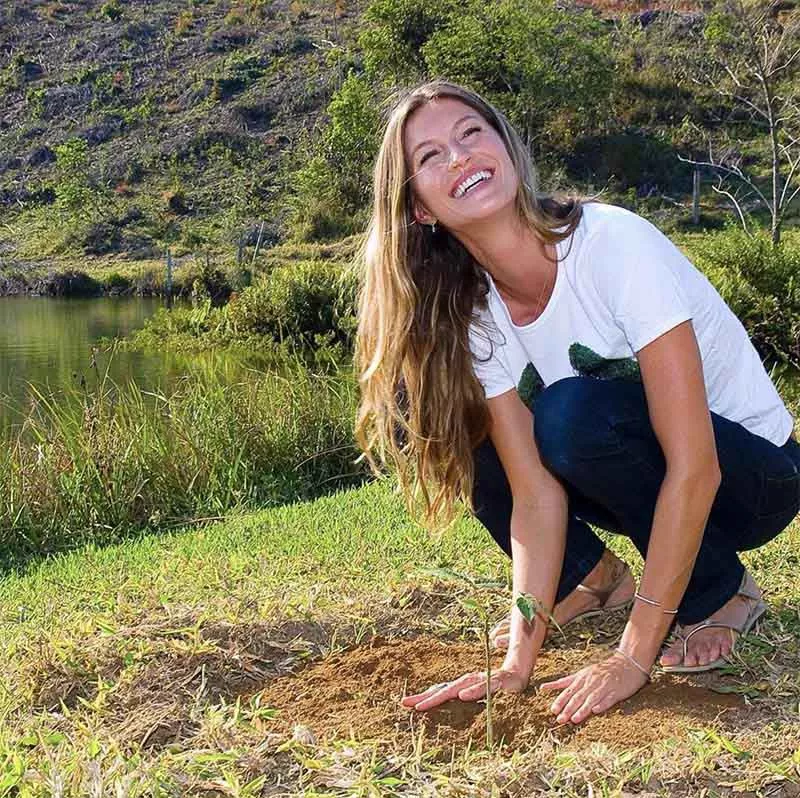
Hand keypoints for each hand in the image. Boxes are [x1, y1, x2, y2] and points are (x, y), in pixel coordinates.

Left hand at [401, 668, 527, 711]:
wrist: (518, 674)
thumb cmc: (494, 686)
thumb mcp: (477, 695)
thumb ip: (463, 701)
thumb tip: (446, 707)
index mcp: (462, 685)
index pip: (440, 690)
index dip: (423, 696)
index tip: (404, 703)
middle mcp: (469, 680)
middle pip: (444, 689)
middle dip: (425, 697)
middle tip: (408, 704)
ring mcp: (482, 680)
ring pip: (459, 687)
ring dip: (442, 695)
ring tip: (426, 704)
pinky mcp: (497, 682)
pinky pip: (484, 686)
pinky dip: (473, 691)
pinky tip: (463, 696)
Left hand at [539, 651, 648, 724]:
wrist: (626, 664)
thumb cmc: (601, 671)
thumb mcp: (582, 673)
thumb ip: (565, 682)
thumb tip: (544, 687)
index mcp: (582, 678)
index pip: (569, 691)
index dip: (560, 701)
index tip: (553, 710)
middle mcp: (591, 682)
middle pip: (578, 696)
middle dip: (568, 708)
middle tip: (560, 719)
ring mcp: (604, 686)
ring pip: (591, 699)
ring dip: (582, 709)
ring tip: (574, 719)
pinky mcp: (616, 692)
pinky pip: (608, 699)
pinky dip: (601, 704)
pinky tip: (596, 711)